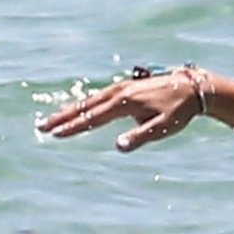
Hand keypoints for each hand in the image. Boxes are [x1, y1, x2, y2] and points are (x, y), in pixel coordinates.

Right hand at [36, 68, 208, 152]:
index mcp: (125, 103)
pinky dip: (84, 104)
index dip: (74, 127)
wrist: (192, 88)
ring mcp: (120, 88)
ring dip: (70, 110)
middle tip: (41, 127)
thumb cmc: (179, 111)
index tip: (56, 134)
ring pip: (89, 100)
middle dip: (62, 118)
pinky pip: (99, 97)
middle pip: (85, 107)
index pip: (94, 118)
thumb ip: (141, 137)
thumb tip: (118, 145)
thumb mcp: (164, 127)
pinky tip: (79, 111)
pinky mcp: (125, 88)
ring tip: (53, 121)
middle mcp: (118, 93)